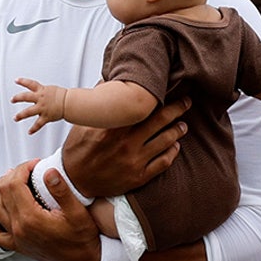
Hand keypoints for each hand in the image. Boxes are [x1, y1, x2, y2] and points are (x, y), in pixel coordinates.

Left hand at [0, 160, 101, 260]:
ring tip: (11, 178)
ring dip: (0, 190)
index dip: (23, 168)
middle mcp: (19, 228)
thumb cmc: (83, 238)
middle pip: (4, 193)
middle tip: (28, 168)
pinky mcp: (18, 246)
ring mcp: (16, 238)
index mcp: (31, 218)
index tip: (36, 163)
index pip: (15, 184)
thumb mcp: (78, 212)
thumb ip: (62, 191)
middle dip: (13, 175)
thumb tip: (48, 171)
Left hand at [11, 78, 66, 133]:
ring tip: (15, 118)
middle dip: (17, 98)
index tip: (16, 80)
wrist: (70, 103)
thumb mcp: (52, 90)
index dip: (22, 81)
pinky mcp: (46, 117)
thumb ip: (44, 92)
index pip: (30, 84)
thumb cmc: (64, 96)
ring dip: (20, 115)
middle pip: (25, 97)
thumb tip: (41, 92)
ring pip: (28, 112)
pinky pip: (38, 124)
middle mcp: (40, 99)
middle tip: (12, 100)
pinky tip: (29, 132)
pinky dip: (33, 129)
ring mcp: (42, 108)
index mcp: (42, 90)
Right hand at [62, 97, 187, 197]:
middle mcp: (126, 143)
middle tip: (186, 102)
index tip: (168, 89)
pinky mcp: (138, 177)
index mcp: (113, 127)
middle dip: (177, 109)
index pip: (143, 107)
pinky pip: (163, 162)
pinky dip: (172, 152)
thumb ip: (99, 103)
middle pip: (160, 121)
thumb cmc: (78, 150)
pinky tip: (175, 145)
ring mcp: (134, 161)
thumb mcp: (82, 123)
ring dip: (178, 130)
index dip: (159, 97)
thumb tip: (108, 79)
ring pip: (166, 141)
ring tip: (183, 125)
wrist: (74, 182)